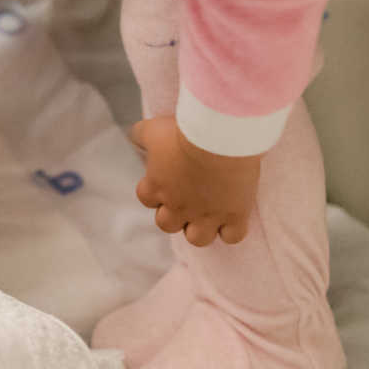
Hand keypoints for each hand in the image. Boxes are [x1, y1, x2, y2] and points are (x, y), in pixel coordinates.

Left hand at [131, 116, 260, 245]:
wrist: (219, 140)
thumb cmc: (183, 133)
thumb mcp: (152, 129)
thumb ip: (139, 135)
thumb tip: (133, 137)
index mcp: (157, 186)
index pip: (145, 199)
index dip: (154, 192)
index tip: (165, 181)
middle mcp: (179, 206)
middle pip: (166, 225)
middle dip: (173, 215)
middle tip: (186, 199)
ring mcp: (207, 214)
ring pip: (197, 239)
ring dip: (200, 229)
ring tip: (209, 214)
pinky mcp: (234, 216)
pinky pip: (232, 237)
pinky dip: (232, 230)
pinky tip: (233, 215)